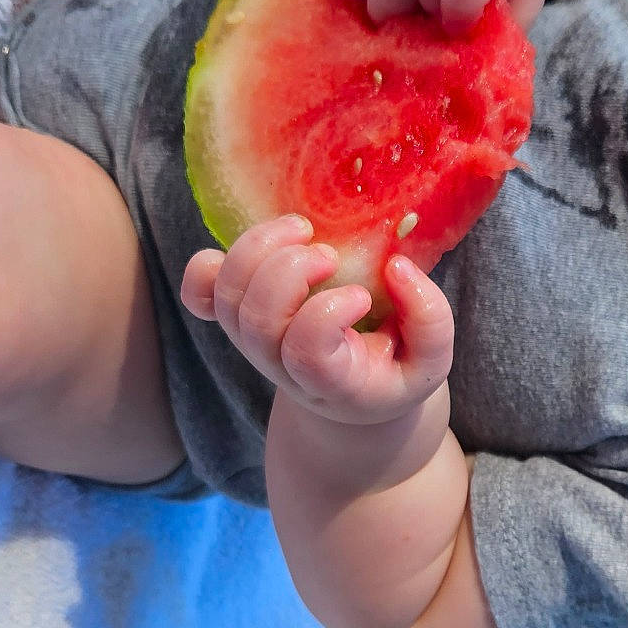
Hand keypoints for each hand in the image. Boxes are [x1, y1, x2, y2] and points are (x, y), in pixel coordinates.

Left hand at [181, 215, 453, 425]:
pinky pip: (198, 292)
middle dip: (289, 271)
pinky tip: (246, 249)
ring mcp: (251, 341)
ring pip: (227, 296)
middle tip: (328, 254)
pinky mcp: (235, 317)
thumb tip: (398, 267)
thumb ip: (430, 321)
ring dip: (256, 248)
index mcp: (331, 382)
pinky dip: (205, 267)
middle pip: (258, 318)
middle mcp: (280, 365)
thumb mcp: (430, 362)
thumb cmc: (393, 372)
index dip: (327, 313)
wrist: (350, 399)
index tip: (361, 296)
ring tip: (300, 228)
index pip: (306, 350)